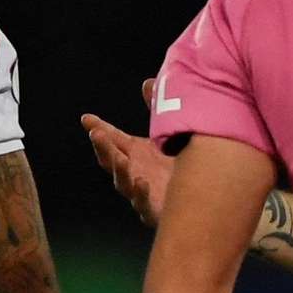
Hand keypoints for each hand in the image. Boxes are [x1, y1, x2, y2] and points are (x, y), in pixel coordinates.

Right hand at [82, 77, 172, 231]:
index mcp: (134, 154)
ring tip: (120, 159)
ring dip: (119, 171)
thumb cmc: (182, 163)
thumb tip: (148, 82)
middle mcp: (134, 172)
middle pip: (112, 161)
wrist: (205, 196)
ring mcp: (142, 192)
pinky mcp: (156, 210)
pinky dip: (141, 193)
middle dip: (103, 147)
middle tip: (97, 133)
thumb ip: (158, 109)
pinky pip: (144, 204)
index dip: (99, 129)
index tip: (87, 118)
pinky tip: (142, 181)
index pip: (112, 140)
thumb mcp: (170, 134)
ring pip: (123, 183)